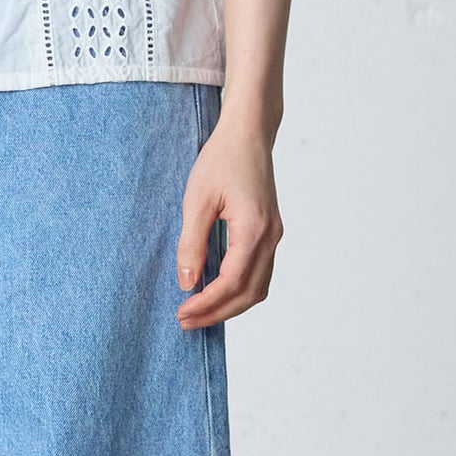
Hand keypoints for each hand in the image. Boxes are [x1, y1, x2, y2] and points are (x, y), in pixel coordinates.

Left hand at [175, 115, 281, 328]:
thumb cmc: (221, 159)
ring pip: (258, 288)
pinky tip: (216, 291)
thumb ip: (192, 243)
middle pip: (249, 293)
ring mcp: (274, 236)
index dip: (206, 303)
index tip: (182, 312)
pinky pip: (260, 273)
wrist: (248, 134)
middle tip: (186, 322)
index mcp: (253, 229)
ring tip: (199, 312)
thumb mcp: (197, 200)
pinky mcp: (270, 232)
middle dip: (217, 313)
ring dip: (230, 305)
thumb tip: (187, 282)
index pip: (232, 282)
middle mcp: (270, 237)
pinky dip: (240, 290)